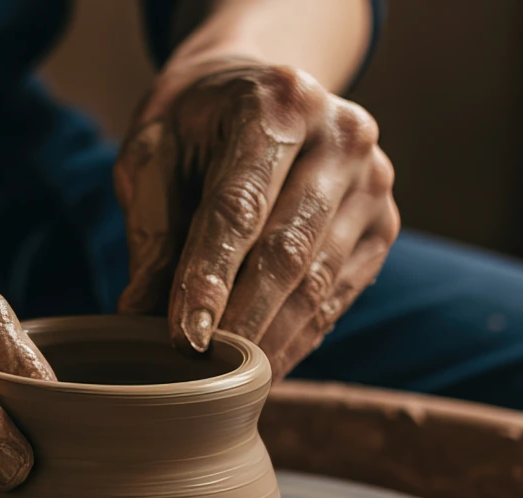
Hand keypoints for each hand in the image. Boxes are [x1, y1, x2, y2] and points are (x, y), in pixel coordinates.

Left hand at [116, 57, 399, 373]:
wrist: (258, 88)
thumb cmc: (194, 126)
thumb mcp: (154, 155)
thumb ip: (153, 228)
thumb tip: (139, 316)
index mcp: (278, 101)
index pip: (239, 207)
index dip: (210, 277)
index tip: (183, 338)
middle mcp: (341, 135)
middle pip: (287, 251)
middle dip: (241, 323)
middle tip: (200, 377)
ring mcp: (372, 181)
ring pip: (317, 283)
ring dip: (269, 341)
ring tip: (227, 383)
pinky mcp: (383, 223)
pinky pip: (336, 297)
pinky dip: (297, 338)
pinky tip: (263, 367)